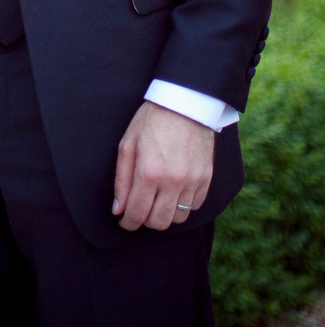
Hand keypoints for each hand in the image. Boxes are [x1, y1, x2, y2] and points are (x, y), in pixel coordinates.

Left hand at [112, 101, 214, 231]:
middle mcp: (173, 181)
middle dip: (145, 221)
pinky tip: (174, 192)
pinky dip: (183, 205)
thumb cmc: (152, 121)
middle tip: (139, 210)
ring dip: (165, 214)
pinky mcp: (206, 178)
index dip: (128, 222)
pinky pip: (195, 206)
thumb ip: (122, 180)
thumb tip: (118, 209)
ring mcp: (193, 181)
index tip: (125, 221)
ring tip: (157, 200)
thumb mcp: (128, 144)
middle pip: (159, 222)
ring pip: (178, 218)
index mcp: (149, 172)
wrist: (185, 103)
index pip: (137, 213)